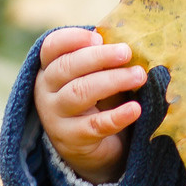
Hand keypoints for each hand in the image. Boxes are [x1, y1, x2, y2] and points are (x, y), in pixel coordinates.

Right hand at [34, 27, 147, 183]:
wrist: (86, 148)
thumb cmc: (92, 101)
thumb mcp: (91, 77)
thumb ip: (102, 60)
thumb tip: (129, 42)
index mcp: (50, 68)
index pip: (52, 46)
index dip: (73, 39)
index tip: (98, 37)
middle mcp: (46, 90)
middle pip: (67, 67)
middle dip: (99, 57)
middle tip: (126, 52)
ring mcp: (55, 116)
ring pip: (79, 93)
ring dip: (112, 81)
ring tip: (139, 76)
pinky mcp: (71, 139)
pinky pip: (94, 125)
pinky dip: (116, 116)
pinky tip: (135, 109)